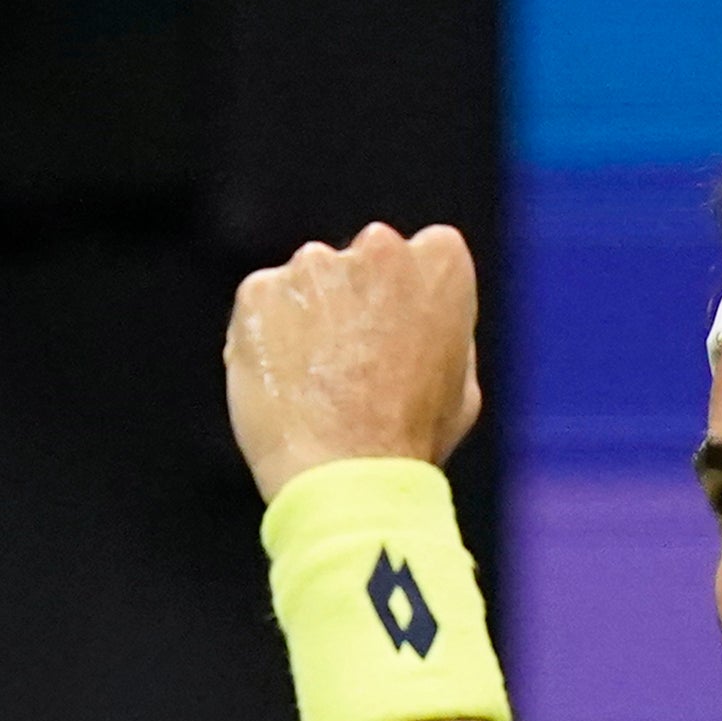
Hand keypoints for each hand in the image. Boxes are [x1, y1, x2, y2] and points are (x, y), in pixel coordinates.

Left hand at [224, 221, 484, 502]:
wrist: (347, 474)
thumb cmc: (413, 438)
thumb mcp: (461, 384)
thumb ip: (441, 333)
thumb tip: (420, 321)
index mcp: (441, 261)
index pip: (424, 253)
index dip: (409, 298)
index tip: (399, 334)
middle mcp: (379, 246)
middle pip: (362, 259)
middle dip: (357, 298)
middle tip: (354, 362)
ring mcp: (314, 265)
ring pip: (309, 282)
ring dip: (310, 315)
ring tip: (316, 382)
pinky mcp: (260, 289)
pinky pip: (263, 305)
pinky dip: (267, 335)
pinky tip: (284, 382)